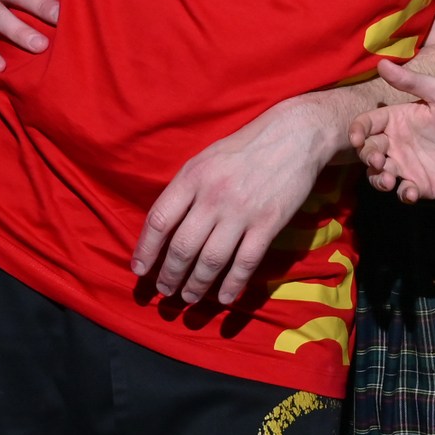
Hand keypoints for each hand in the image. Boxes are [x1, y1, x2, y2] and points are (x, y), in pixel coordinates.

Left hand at [133, 96, 341, 306]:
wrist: (294, 136)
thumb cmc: (245, 148)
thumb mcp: (206, 158)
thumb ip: (185, 189)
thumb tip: (166, 227)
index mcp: (192, 176)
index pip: (159, 220)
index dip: (146, 250)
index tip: (140, 270)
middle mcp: (213, 196)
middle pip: (182, 247)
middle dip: (170, 275)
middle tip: (165, 292)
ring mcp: (242, 212)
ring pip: (211, 260)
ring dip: (196, 285)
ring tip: (188, 298)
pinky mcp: (268, 223)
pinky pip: (245, 262)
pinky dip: (232, 284)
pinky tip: (223, 298)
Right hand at [351, 60, 434, 201]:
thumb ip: (411, 81)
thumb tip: (381, 62)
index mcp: (398, 120)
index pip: (367, 124)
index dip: (356, 130)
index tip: (355, 138)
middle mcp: (397, 143)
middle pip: (368, 151)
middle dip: (367, 156)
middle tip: (378, 160)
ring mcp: (407, 166)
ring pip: (378, 175)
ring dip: (378, 179)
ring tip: (390, 180)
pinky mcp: (420, 185)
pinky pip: (403, 193)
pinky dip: (403, 194)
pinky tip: (412, 192)